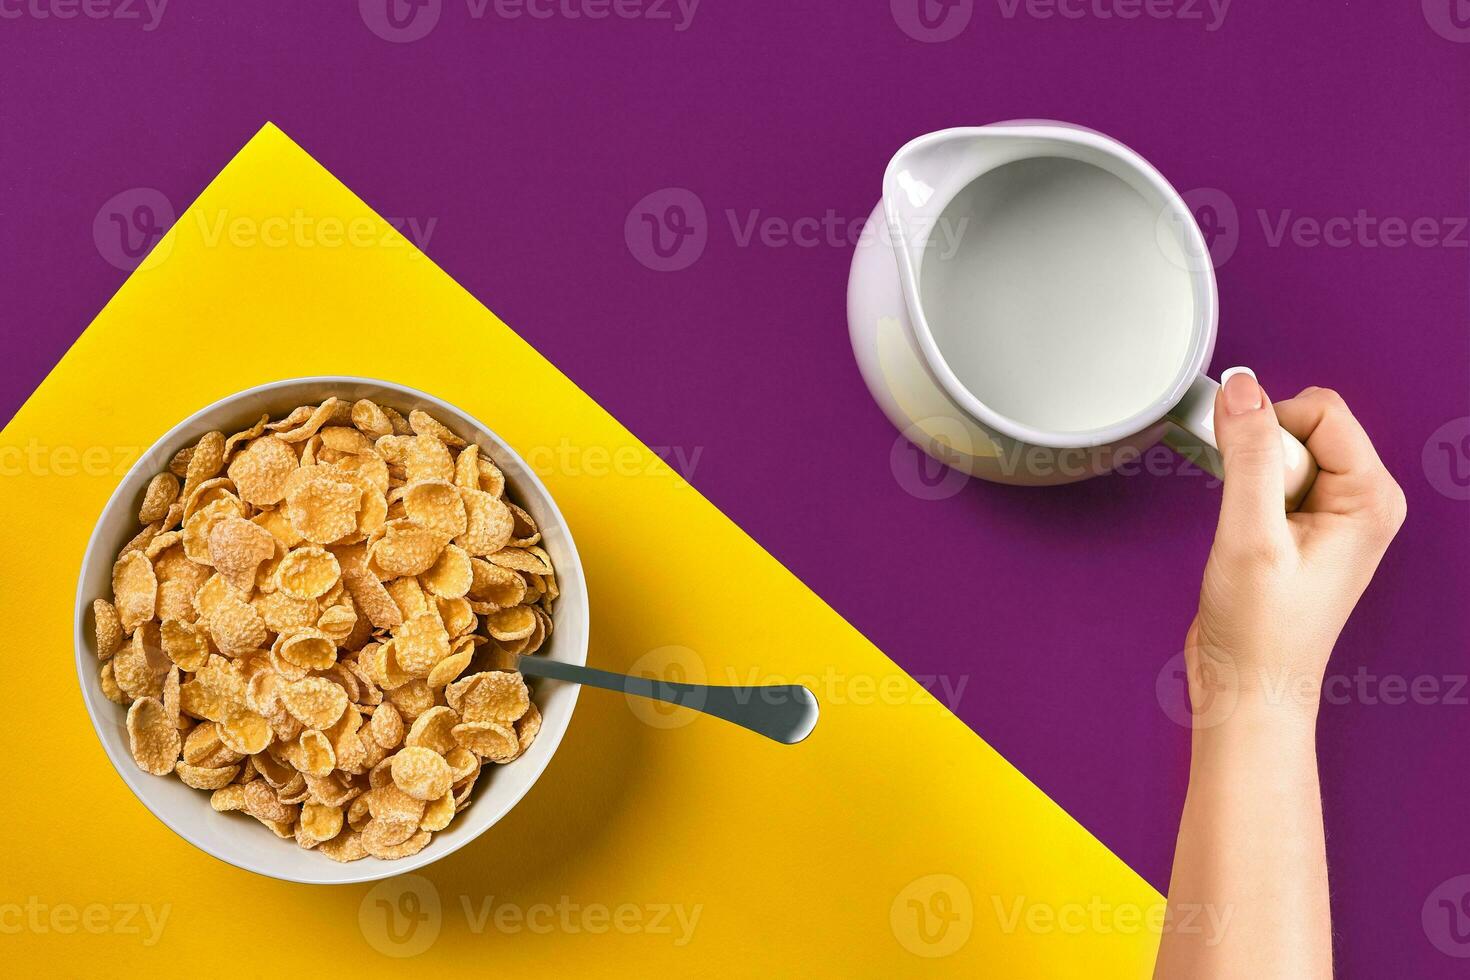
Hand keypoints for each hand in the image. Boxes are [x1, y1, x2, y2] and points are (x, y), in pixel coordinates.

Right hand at [1186, 374, 1405, 713]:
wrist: (1247, 687)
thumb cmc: (1261, 632)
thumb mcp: (1250, 536)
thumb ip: (1247, 456)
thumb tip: (1242, 390)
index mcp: (1372, 499)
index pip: (1322, 410)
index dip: (1270, 430)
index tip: (1242, 472)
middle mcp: (1361, 501)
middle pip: (1301, 427)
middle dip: (1258, 458)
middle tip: (1250, 518)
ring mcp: (1332, 514)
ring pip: (1280, 451)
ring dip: (1247, 479)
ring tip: (1245, 533)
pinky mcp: (1302, 525)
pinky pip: (1268, 476)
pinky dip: (1242, 493)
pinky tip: (1239, 533)